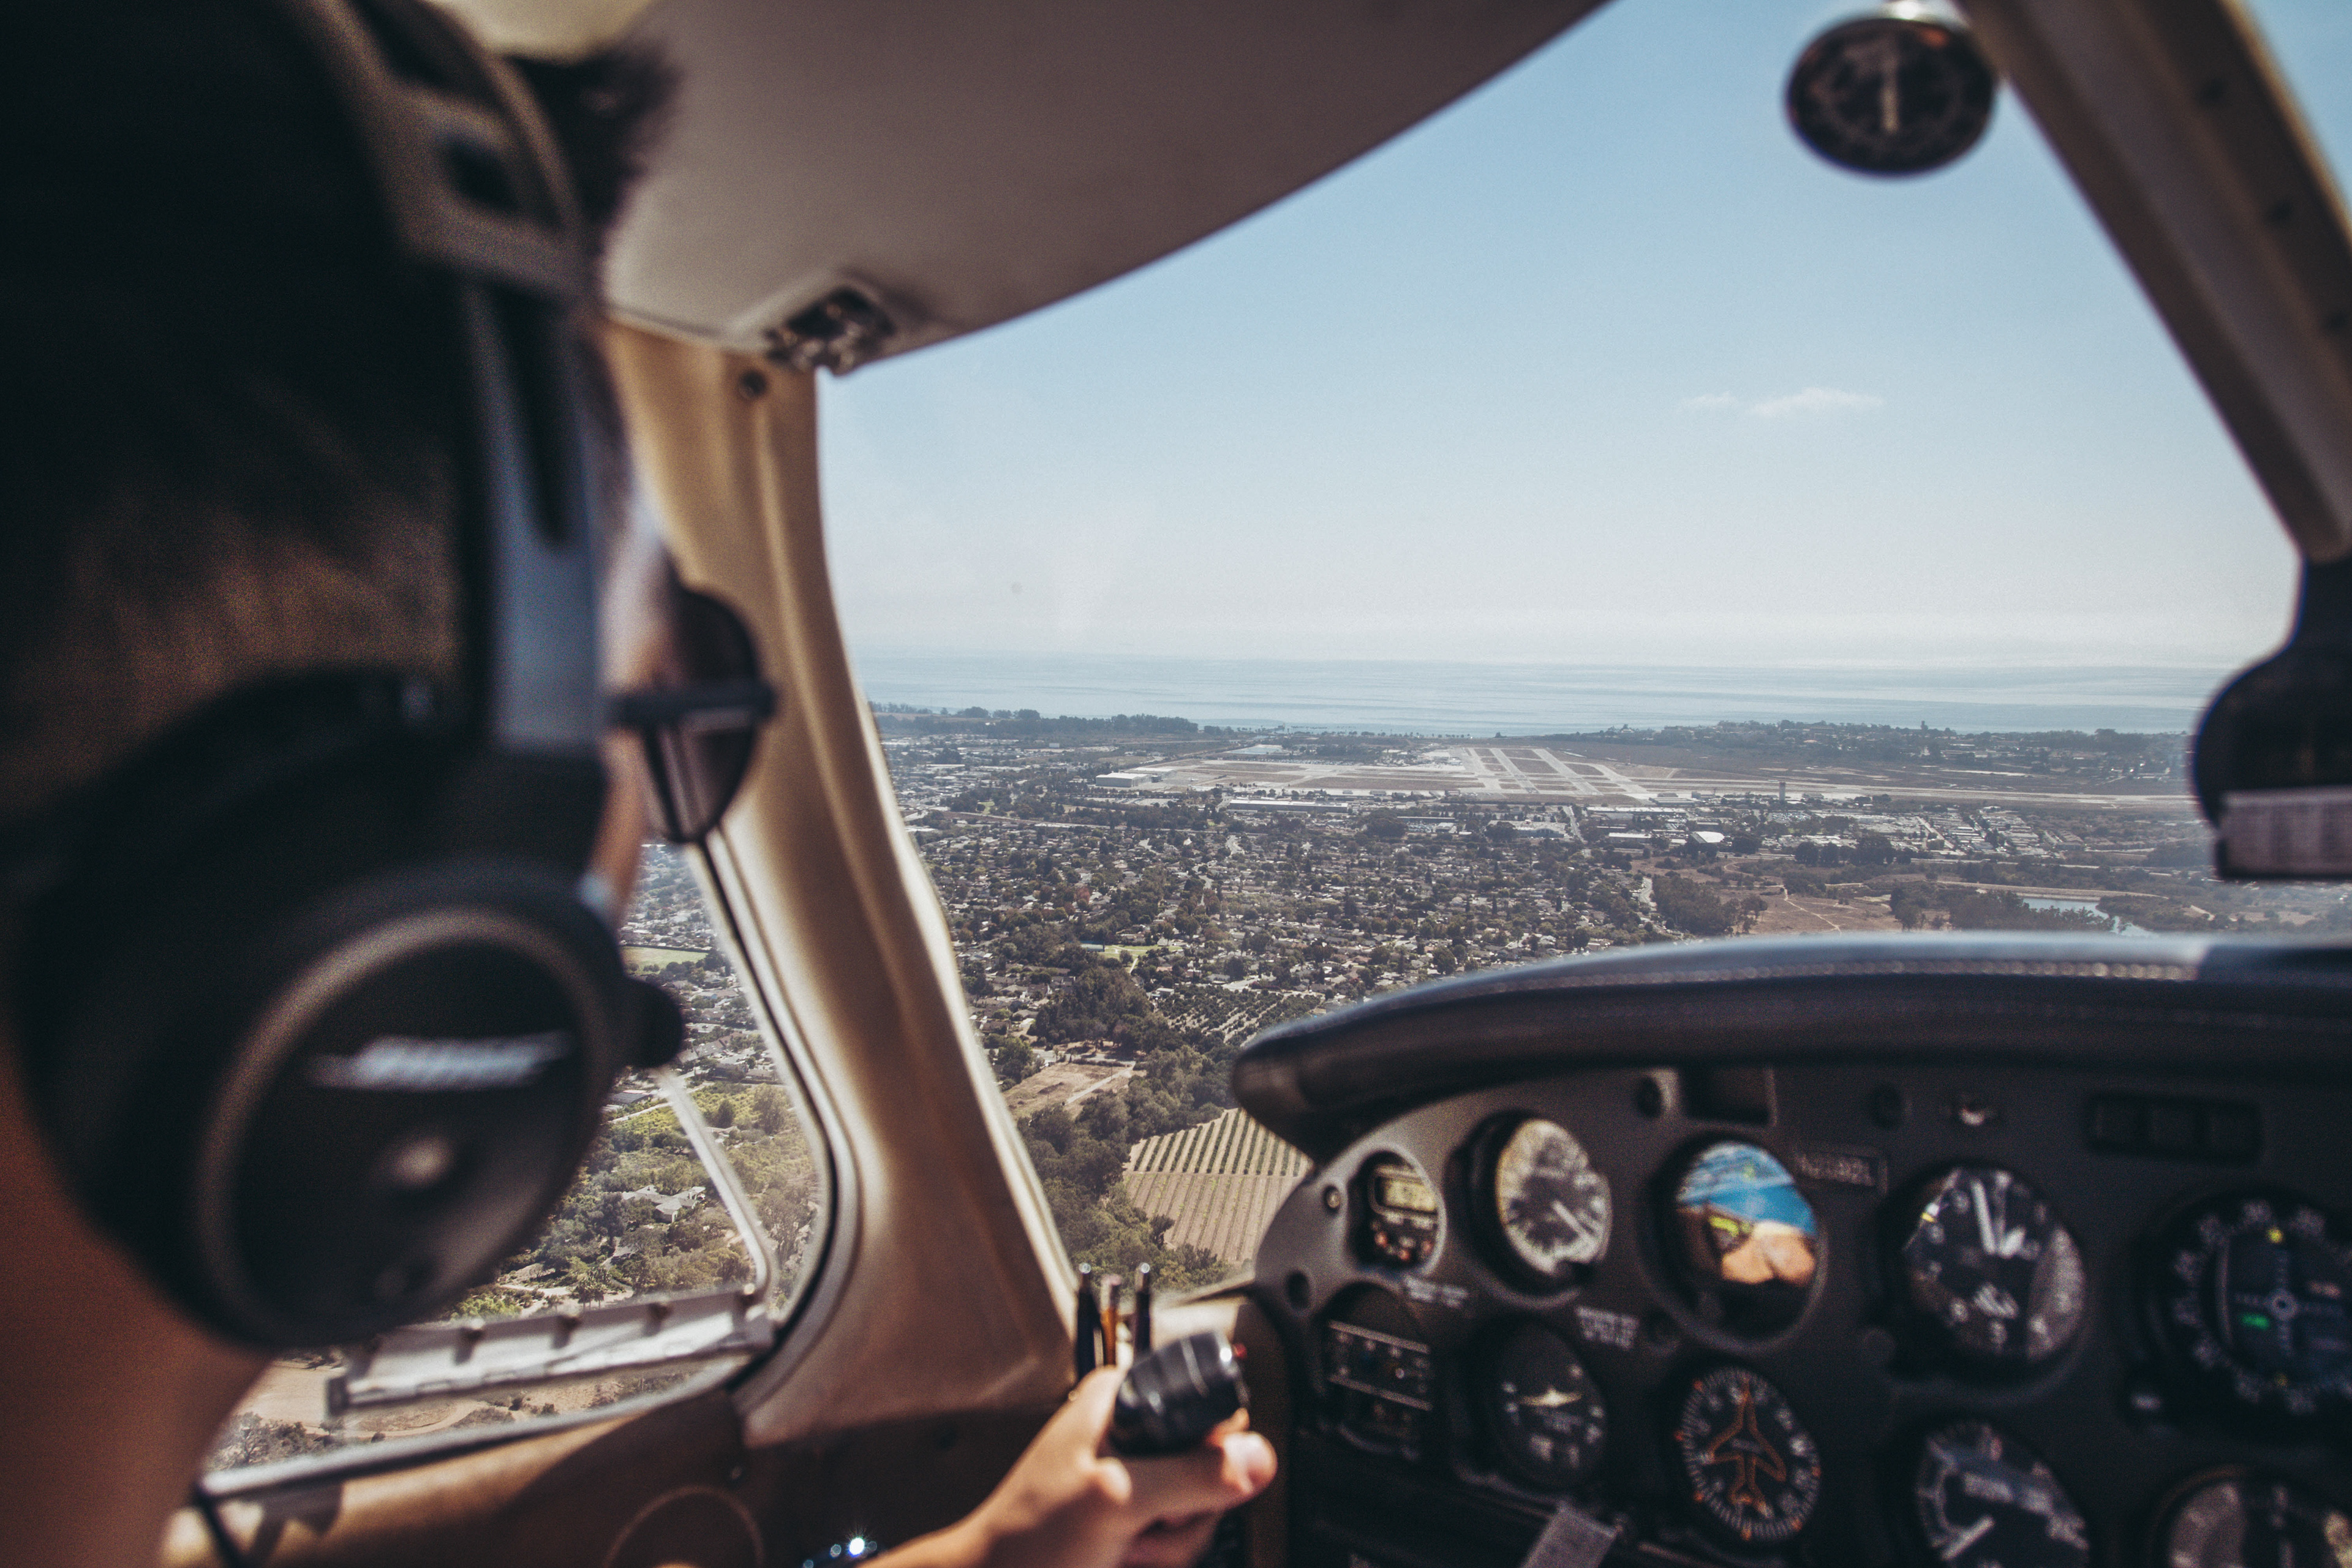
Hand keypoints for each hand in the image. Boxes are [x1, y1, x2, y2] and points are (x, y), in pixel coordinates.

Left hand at [889, 1365, 1275, 1567]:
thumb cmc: (1030, 1537)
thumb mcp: (1117, 1497)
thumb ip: (1191, 1475)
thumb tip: (1259, 1458)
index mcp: (1126, 1400)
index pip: (1213, 1408)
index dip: (1213, 1455)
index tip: (1183, 1486)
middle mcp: (1137, 1433)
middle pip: (1217, 1467)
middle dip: (1189, 1511)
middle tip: (1146, 1523)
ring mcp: (1141, 1479)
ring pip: (1205, 1511)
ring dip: (1171, 1545)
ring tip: (1126, 1548)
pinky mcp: (1141, 1518)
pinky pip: (1185, 1539)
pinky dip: (1163, 1558)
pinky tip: (1126, 1558)